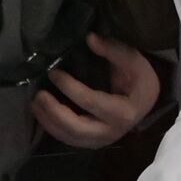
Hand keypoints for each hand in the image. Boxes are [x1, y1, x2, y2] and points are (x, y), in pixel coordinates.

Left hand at [32, 34, 161, 147]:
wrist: (145, 100)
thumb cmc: (140, 79)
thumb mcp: (133, 61)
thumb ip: (113, 49)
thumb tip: (89, 38)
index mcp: (124, 112)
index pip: (91, 101)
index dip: (69, 88)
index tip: (54, 73)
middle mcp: (113, 131)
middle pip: (77, 128)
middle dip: (54, 112)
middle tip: (39, 95)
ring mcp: (102, 140)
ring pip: (69, 138)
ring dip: (48, 122)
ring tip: (35, 103)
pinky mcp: (93, 142)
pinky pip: (69, 139)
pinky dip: (52, 128)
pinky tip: (42, 113)